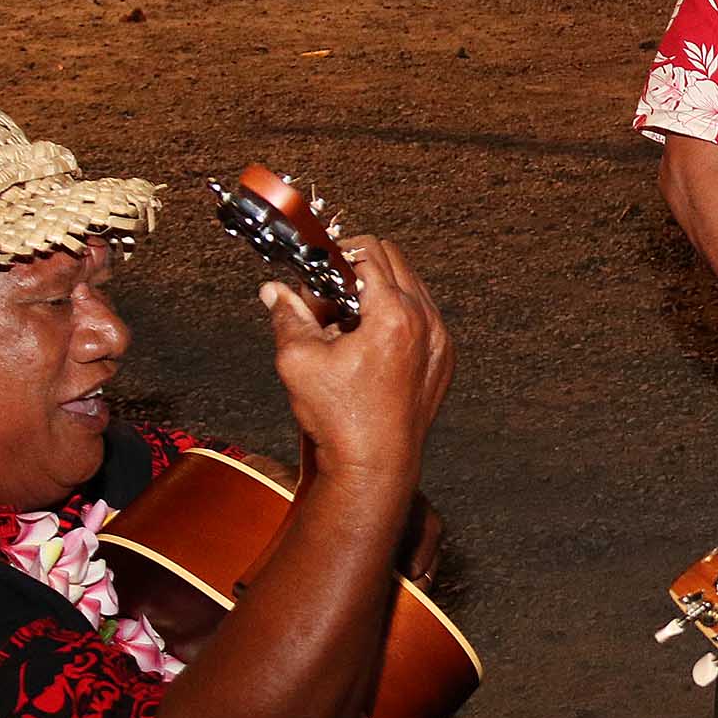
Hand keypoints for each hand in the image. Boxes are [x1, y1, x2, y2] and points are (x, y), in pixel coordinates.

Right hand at [262, 236, 454, 486]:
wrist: (375, 465)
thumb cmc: (342, 420)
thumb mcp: (299, 360)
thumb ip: (288, 315)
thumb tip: (275, 291)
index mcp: (395, 315)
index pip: (368, 252)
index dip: (335, 258)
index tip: (319, 276)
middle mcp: (426, 322)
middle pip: (393, 260)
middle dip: (357, 270)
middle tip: (329, 302)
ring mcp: (440, 341)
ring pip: (410, 287)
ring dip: (378, 293)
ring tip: (347, 327)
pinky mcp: (443, 359)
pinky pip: (423, 316)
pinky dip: (396, 317)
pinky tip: (368, 345)